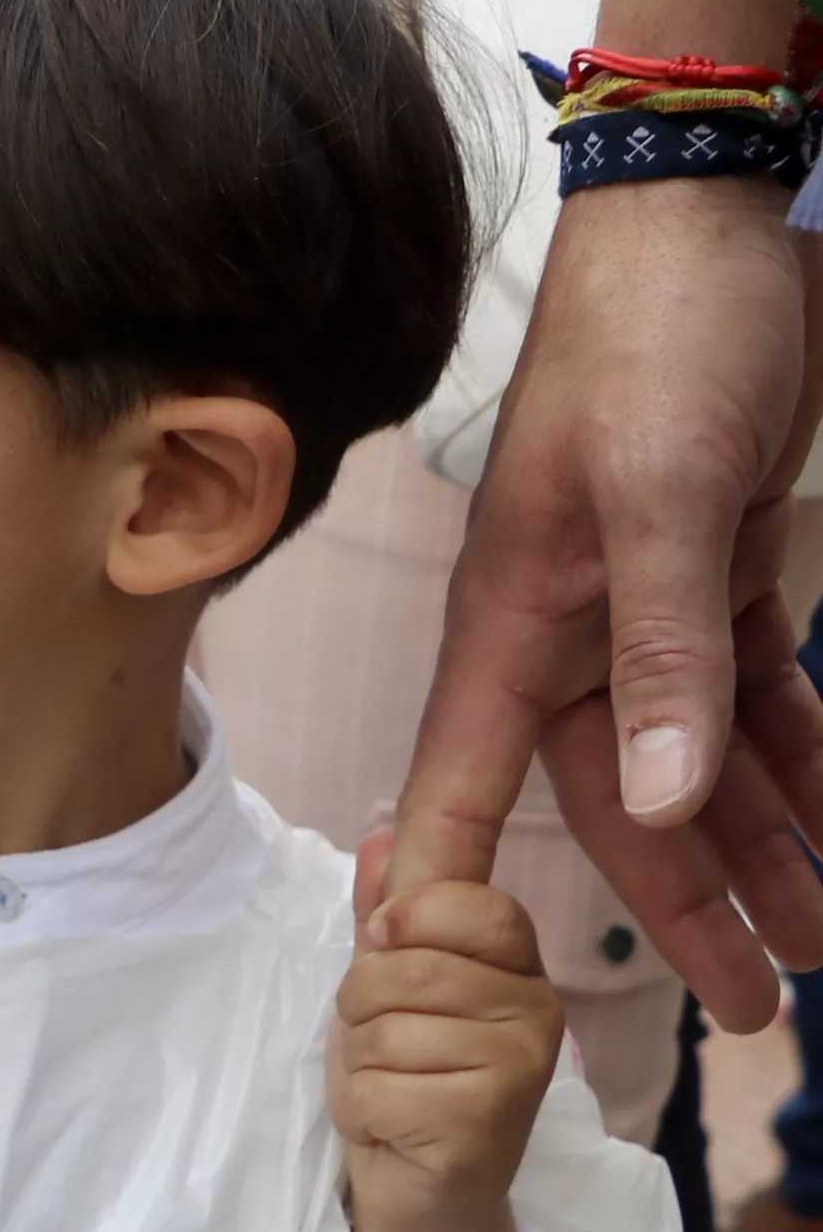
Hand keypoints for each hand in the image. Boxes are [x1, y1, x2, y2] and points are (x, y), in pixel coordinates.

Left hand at [336, 875, 561, 1231]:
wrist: (425, 1199)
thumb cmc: (405, 1083)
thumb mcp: (388, 990)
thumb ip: (388, 916)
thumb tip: (378, 836)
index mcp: (515, 964)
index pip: (463, 897)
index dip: (401, 918)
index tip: (386, 949)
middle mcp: (536, 1007)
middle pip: (398, 966)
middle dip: (361, 1013)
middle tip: (389, 1054)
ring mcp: (521, 1064)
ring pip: (382, 1029)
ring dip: (361, 1067)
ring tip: (395, 1091)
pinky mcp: (488, 1121)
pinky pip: (376, 1088)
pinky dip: (362, 1114)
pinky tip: (396, 1130)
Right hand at [389, 183, 822, 1030]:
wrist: (708, 222)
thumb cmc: (657, 344)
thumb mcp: (664, 495)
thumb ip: (663, 651)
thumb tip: (668, 802)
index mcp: (517, 622)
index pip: (464, 782)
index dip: (446, 887)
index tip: (444, 993)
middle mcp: (567, 632)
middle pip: (620, 801)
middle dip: (691, 906)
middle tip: (759, 1009)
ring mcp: (641, 605)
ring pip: (700, 761)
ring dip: (765, 846)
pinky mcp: (714, 571)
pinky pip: (753, 694)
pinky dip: (800, 757)